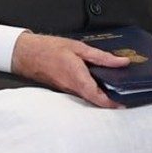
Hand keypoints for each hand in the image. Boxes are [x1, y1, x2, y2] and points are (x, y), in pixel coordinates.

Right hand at [11, 32, 129, 108]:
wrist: (26, 54)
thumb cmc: (50, 49)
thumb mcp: (79, 48)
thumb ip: (101, 57)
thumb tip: (121, 62)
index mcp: (77, 77)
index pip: (96, 96)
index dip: (110, 103)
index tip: (122, 104)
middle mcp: (72, 87)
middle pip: (94, 99)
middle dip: (109, 101)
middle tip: (125, 97)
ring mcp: (67, 89)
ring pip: (87, 96)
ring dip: (101, 96)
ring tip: (117, 90)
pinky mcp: (63, 87)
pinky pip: (80, 92)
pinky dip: (92, 91)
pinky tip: (100, 83)